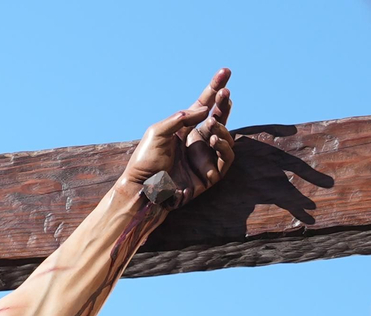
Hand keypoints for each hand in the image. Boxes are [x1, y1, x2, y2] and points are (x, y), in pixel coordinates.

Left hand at [122, 68, 233, 209]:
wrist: (144, 188)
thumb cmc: (146, 160)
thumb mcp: (158, 132)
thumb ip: (180, 119)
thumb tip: (206, 109)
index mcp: (184, 129)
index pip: (204, 105)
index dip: (214, 89)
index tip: (225, 72)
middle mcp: (197, 141)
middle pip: (218, 117)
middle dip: (223, 104)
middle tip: (226, 92)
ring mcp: (205, 157)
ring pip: (226, 136)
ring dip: (222, 126)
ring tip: (212, 122)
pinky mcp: (211, 174)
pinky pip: (227, 157)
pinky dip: (224, 145)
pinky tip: (214, 138)